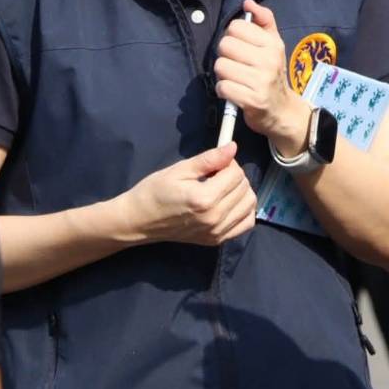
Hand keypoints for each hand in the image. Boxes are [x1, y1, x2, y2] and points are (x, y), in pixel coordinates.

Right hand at [117, 142, 255, 245]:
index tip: (216, 163)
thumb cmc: (155, 191)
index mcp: (204, 199)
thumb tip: (233, 147)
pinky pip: (246, 224)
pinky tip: (230, 203)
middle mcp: (214, 218)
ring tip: (223, 188)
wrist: (139, 220)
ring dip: (241, 191)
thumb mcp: (179, 170)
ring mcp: (216, 232)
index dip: (228, 163)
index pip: (236, 174)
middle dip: (235, 176)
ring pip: (249, 205)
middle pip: (244, 188)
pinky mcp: (216, 241)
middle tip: (217, 174)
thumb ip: (209, 159)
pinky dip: (244, 210)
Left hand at [214, 0, 311, 153]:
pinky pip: (222, 87)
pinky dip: (224, 90)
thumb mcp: (273, 45)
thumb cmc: (272, 73)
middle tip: (236, 64)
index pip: (236, 27)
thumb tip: (248, 2)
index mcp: (272, 44)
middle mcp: (268, 60)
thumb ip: (264, 20)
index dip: (232, 36)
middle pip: (225, 45)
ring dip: (223, 74)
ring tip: (235, 78)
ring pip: (220, 66)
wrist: (282, 110)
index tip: (240, 47)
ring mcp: (260, 81)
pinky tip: (234, 91)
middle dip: (225, 55)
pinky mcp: (251, 100)